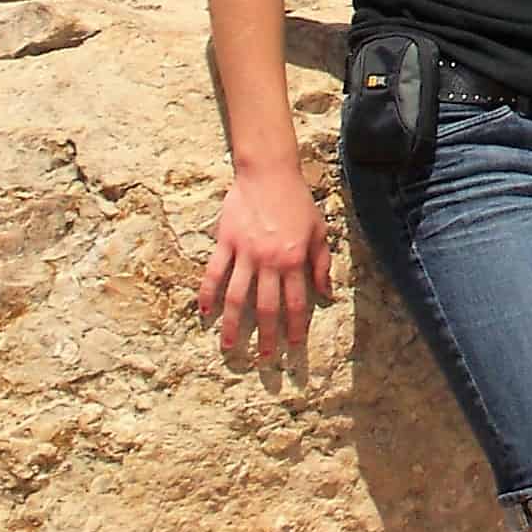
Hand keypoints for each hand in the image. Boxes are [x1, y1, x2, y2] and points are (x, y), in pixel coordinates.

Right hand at [199, 162, 333, 363]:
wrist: (269, 173)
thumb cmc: (298, 201)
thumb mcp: (319, 231)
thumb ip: (322, 263)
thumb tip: (327, 293)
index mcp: (294, 260)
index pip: (295, 302)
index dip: (294, 327)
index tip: (293, 346)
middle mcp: (269, 260)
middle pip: (266, 307)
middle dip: (266, 335)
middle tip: (264, 358)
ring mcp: (245, 252)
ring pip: (237, 296)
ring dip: (233, 324)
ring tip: (230, 346)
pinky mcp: (225, 242)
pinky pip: (214, 273)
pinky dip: (208, 294)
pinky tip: (204, 312)